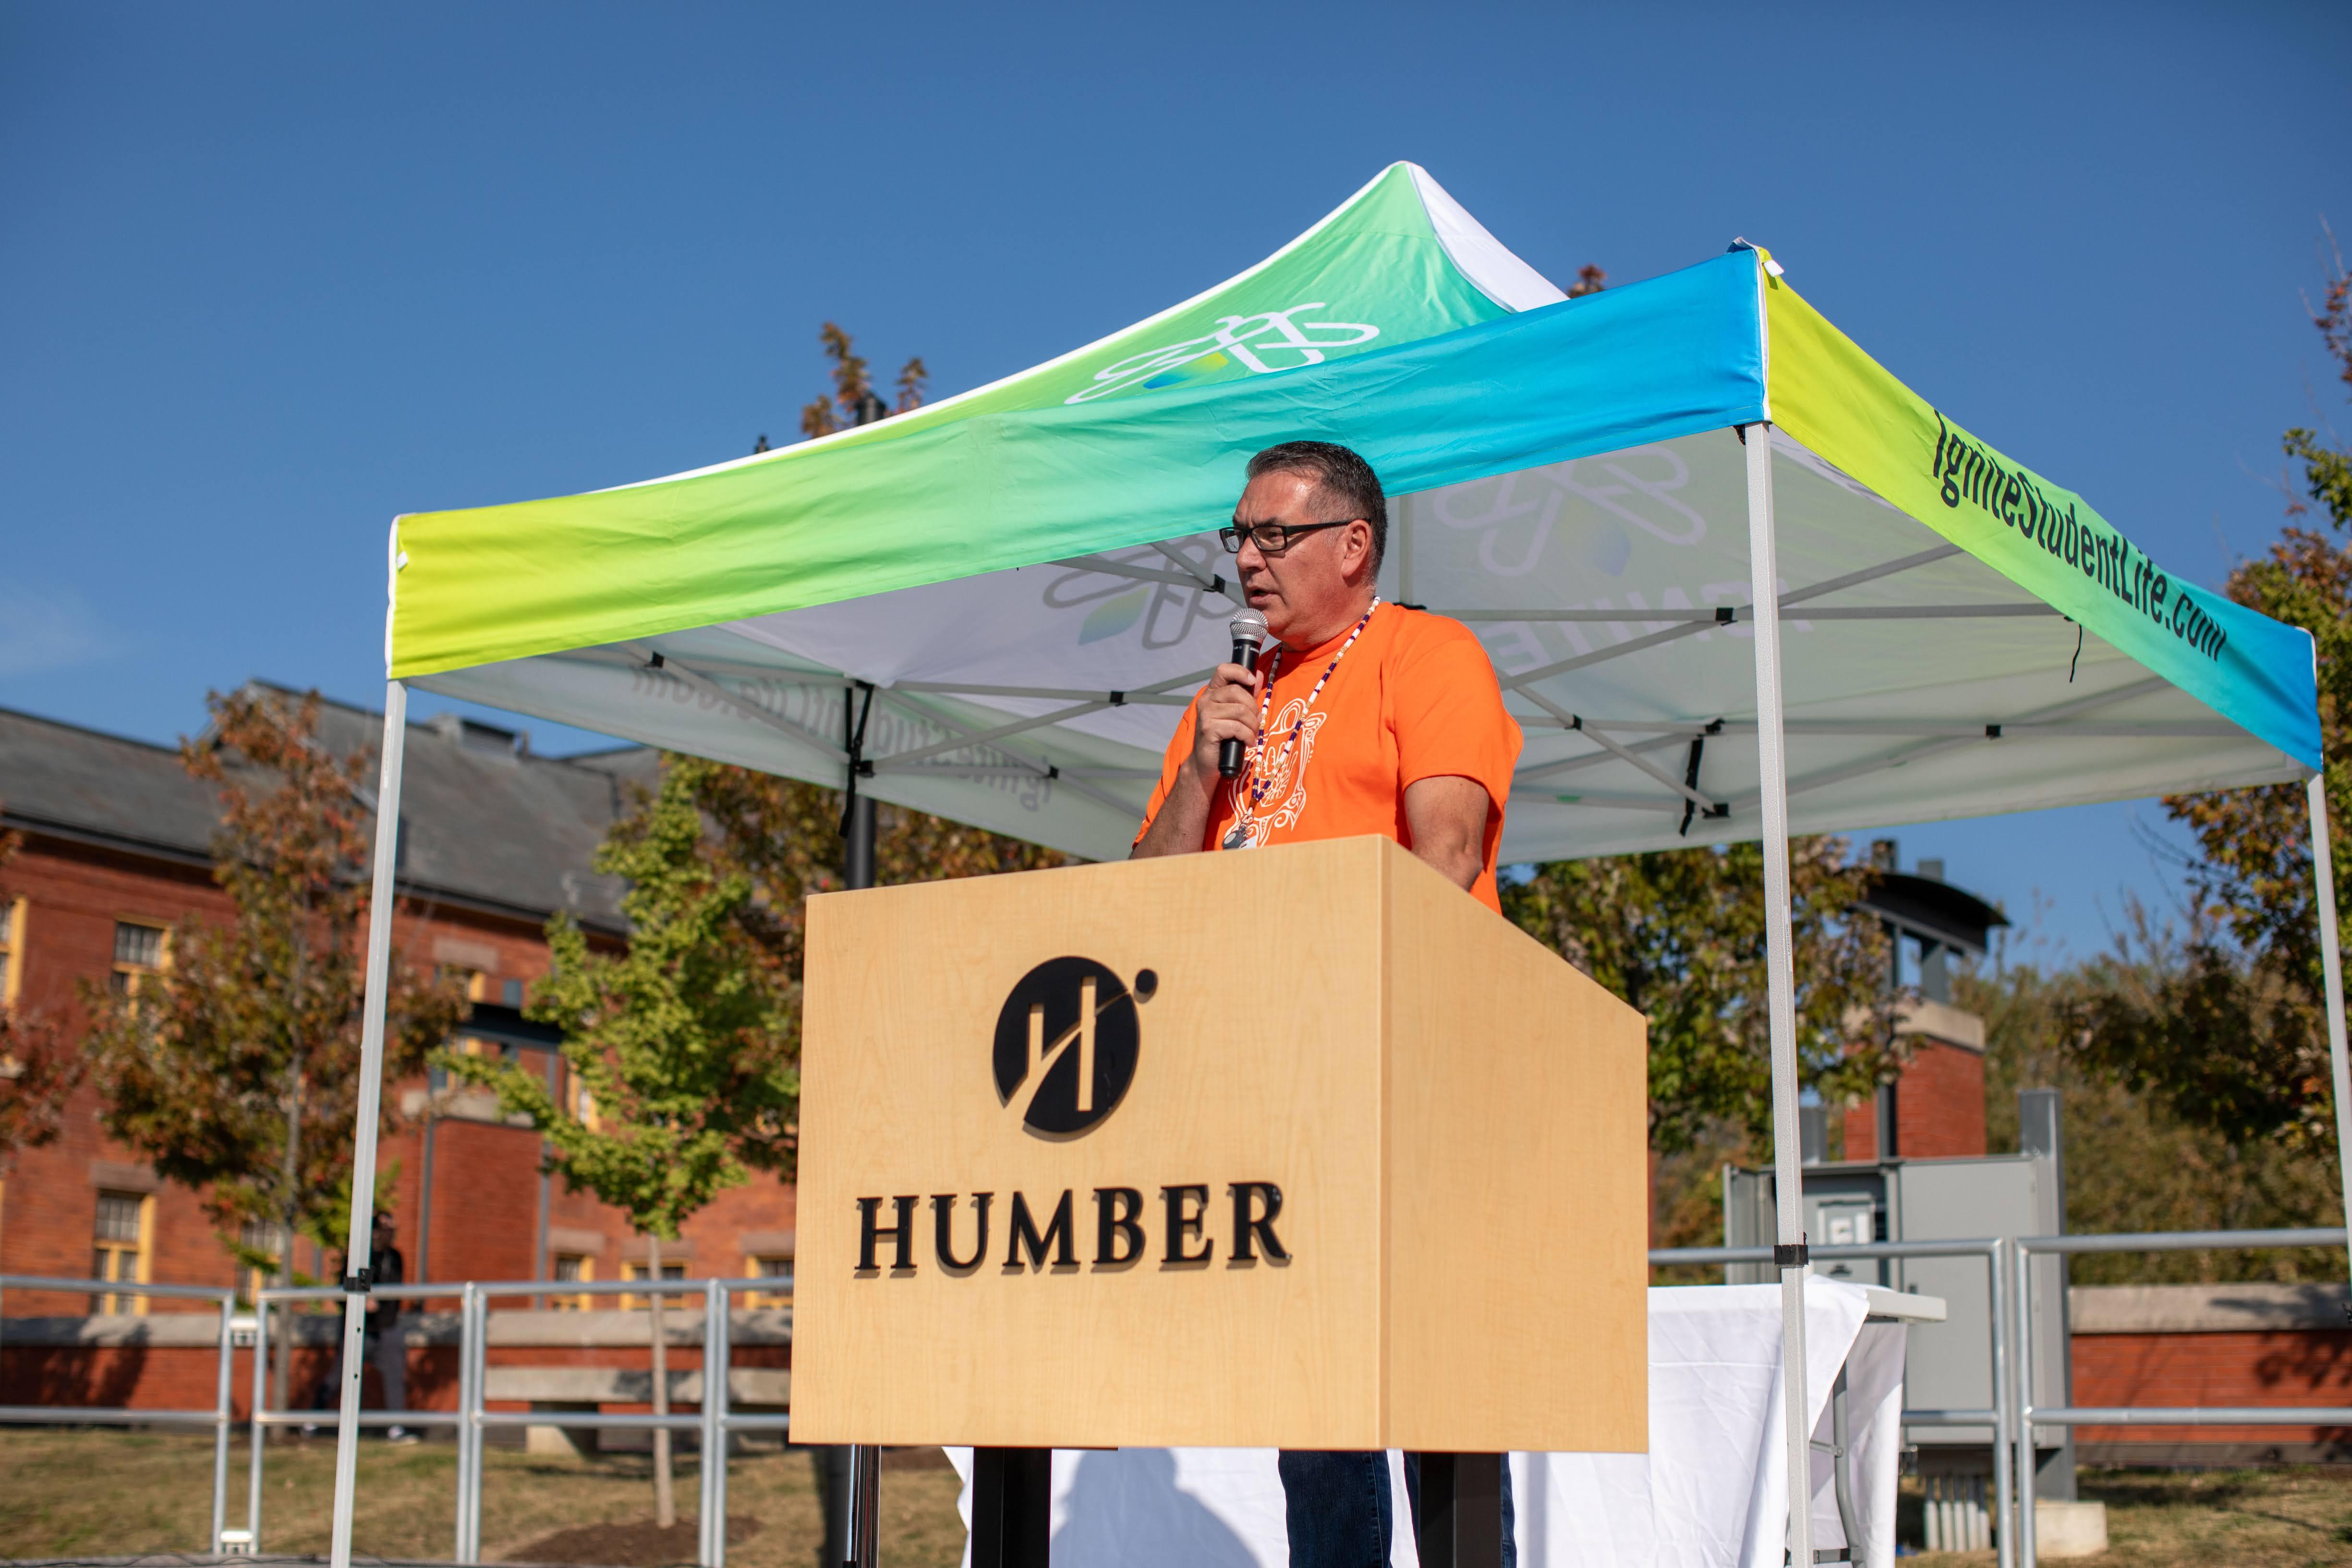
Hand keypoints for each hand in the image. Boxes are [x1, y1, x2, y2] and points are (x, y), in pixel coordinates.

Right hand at [1187, 662, 1262, 789]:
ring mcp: (1206, 714)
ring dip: (1252, 725)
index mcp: (1212, 693)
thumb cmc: (1224, 737)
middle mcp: (1206, 700)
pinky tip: (1248, 742)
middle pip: (1237, 692)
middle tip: (1256, 722)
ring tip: (1252, 734)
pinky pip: (1237, 727)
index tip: (1253, 681)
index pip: (1223, 670)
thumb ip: (1247, 695)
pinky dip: (1248, 736)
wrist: (1207, 762)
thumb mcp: (1237, 713)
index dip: (1240, 671)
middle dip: (1253, 708)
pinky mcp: (1209, 729)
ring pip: (1240, 711)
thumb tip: (1258, 675)